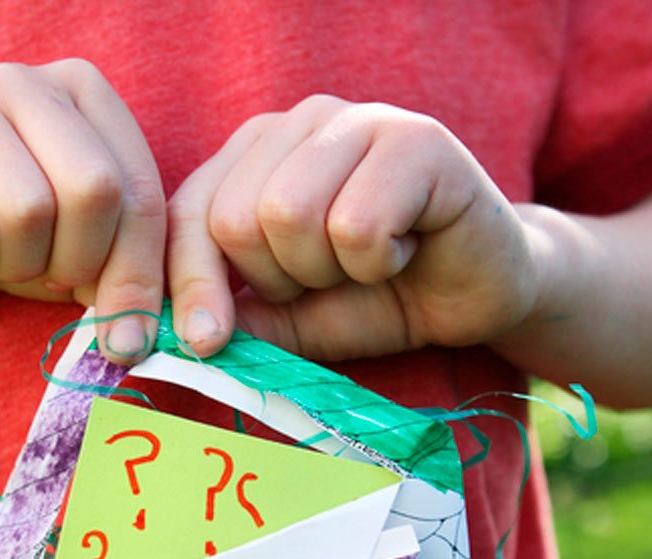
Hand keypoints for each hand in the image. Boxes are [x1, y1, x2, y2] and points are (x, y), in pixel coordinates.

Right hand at [0, 59, 164, 361]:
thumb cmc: (6, 237)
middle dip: (78, 263)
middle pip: (92, 189)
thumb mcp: (80, 250)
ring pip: (27, 209)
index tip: (129, 334)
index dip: (138, 274)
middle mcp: (21, 80)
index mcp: (82, 91)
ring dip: (18, 264)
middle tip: (47, 275)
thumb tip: (137, 337)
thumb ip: (122, 273)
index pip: (138, 189)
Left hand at [168, 97, 538, 361]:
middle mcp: (300, 123)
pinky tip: (405, 249)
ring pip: (289, 214)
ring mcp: (359, 120)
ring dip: (328, 271)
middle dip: (279, 280)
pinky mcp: (417, 140)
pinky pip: (356, 224)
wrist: (476, 295)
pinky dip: (376, 263)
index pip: (188, 213)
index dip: (189, 285)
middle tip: (329, 280)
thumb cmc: (377, 298)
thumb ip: (238, 320)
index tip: (204, 345)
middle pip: (236, 219)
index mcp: (256, 156)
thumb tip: (175, 336)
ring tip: (366, 263)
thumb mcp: (291, 321)